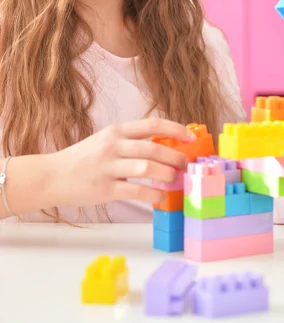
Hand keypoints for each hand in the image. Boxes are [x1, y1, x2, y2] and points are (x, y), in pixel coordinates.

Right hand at [51, 119, 193, 207]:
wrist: (52, 176)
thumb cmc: (83, 159)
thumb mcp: (106, 141)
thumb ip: (130, 142)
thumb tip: (163, 146)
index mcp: (116, 131)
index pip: (152, 125)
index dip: (176, 130)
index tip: (191, 138)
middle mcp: (113, 146)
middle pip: (153, 148)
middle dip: (176, 156)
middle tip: (186, 164)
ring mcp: (109, 167)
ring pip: (147, 168)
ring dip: (167, 174)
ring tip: (174, 179)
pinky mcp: (105, 189)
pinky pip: (136, 191)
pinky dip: (153, 195)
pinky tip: (160, 197)